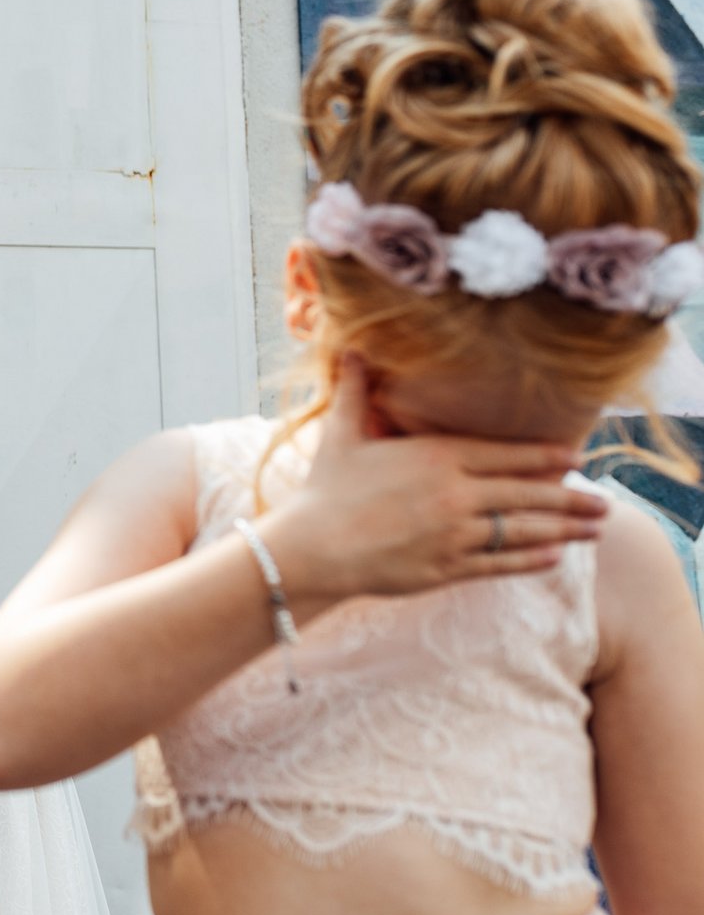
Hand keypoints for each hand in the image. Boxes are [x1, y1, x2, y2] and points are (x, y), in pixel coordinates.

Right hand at [262, 357, 606, 601]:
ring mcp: (454, 534)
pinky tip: (554, 555)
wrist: (311, 548)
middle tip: (604, 503)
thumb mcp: (341, 434)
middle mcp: (455, 495)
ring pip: (523, 531)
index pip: (506, 455)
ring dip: (564, 530)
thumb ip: (355, 390)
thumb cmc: (325, 489)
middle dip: (571, 498)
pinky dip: (532, 559)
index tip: (575, 458)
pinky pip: (502, 562)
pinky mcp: (447, 567)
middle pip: (528, 495)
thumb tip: (352, 347)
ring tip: (592, 530)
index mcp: (436, 457)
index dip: (546, 457)